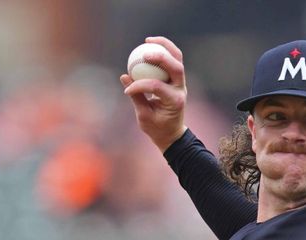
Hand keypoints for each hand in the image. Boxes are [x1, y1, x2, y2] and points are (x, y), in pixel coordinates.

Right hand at [121, 36, 187, 151]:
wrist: (171, 132)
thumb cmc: (157, 127)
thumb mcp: (144, 116)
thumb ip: (136, 97)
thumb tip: (124, 76)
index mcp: (174, 101)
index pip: (157, 86)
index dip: (140, 85)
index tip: (127, 91)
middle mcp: (181, 90)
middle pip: (176, 67)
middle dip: (161, 57)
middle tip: (144, 52)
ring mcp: (181, 83)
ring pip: (177, 59)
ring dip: (165, 47)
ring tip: (148, 40)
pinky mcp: (177, 79)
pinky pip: (172, 60)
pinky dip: (163, 51)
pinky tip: (149, 45)